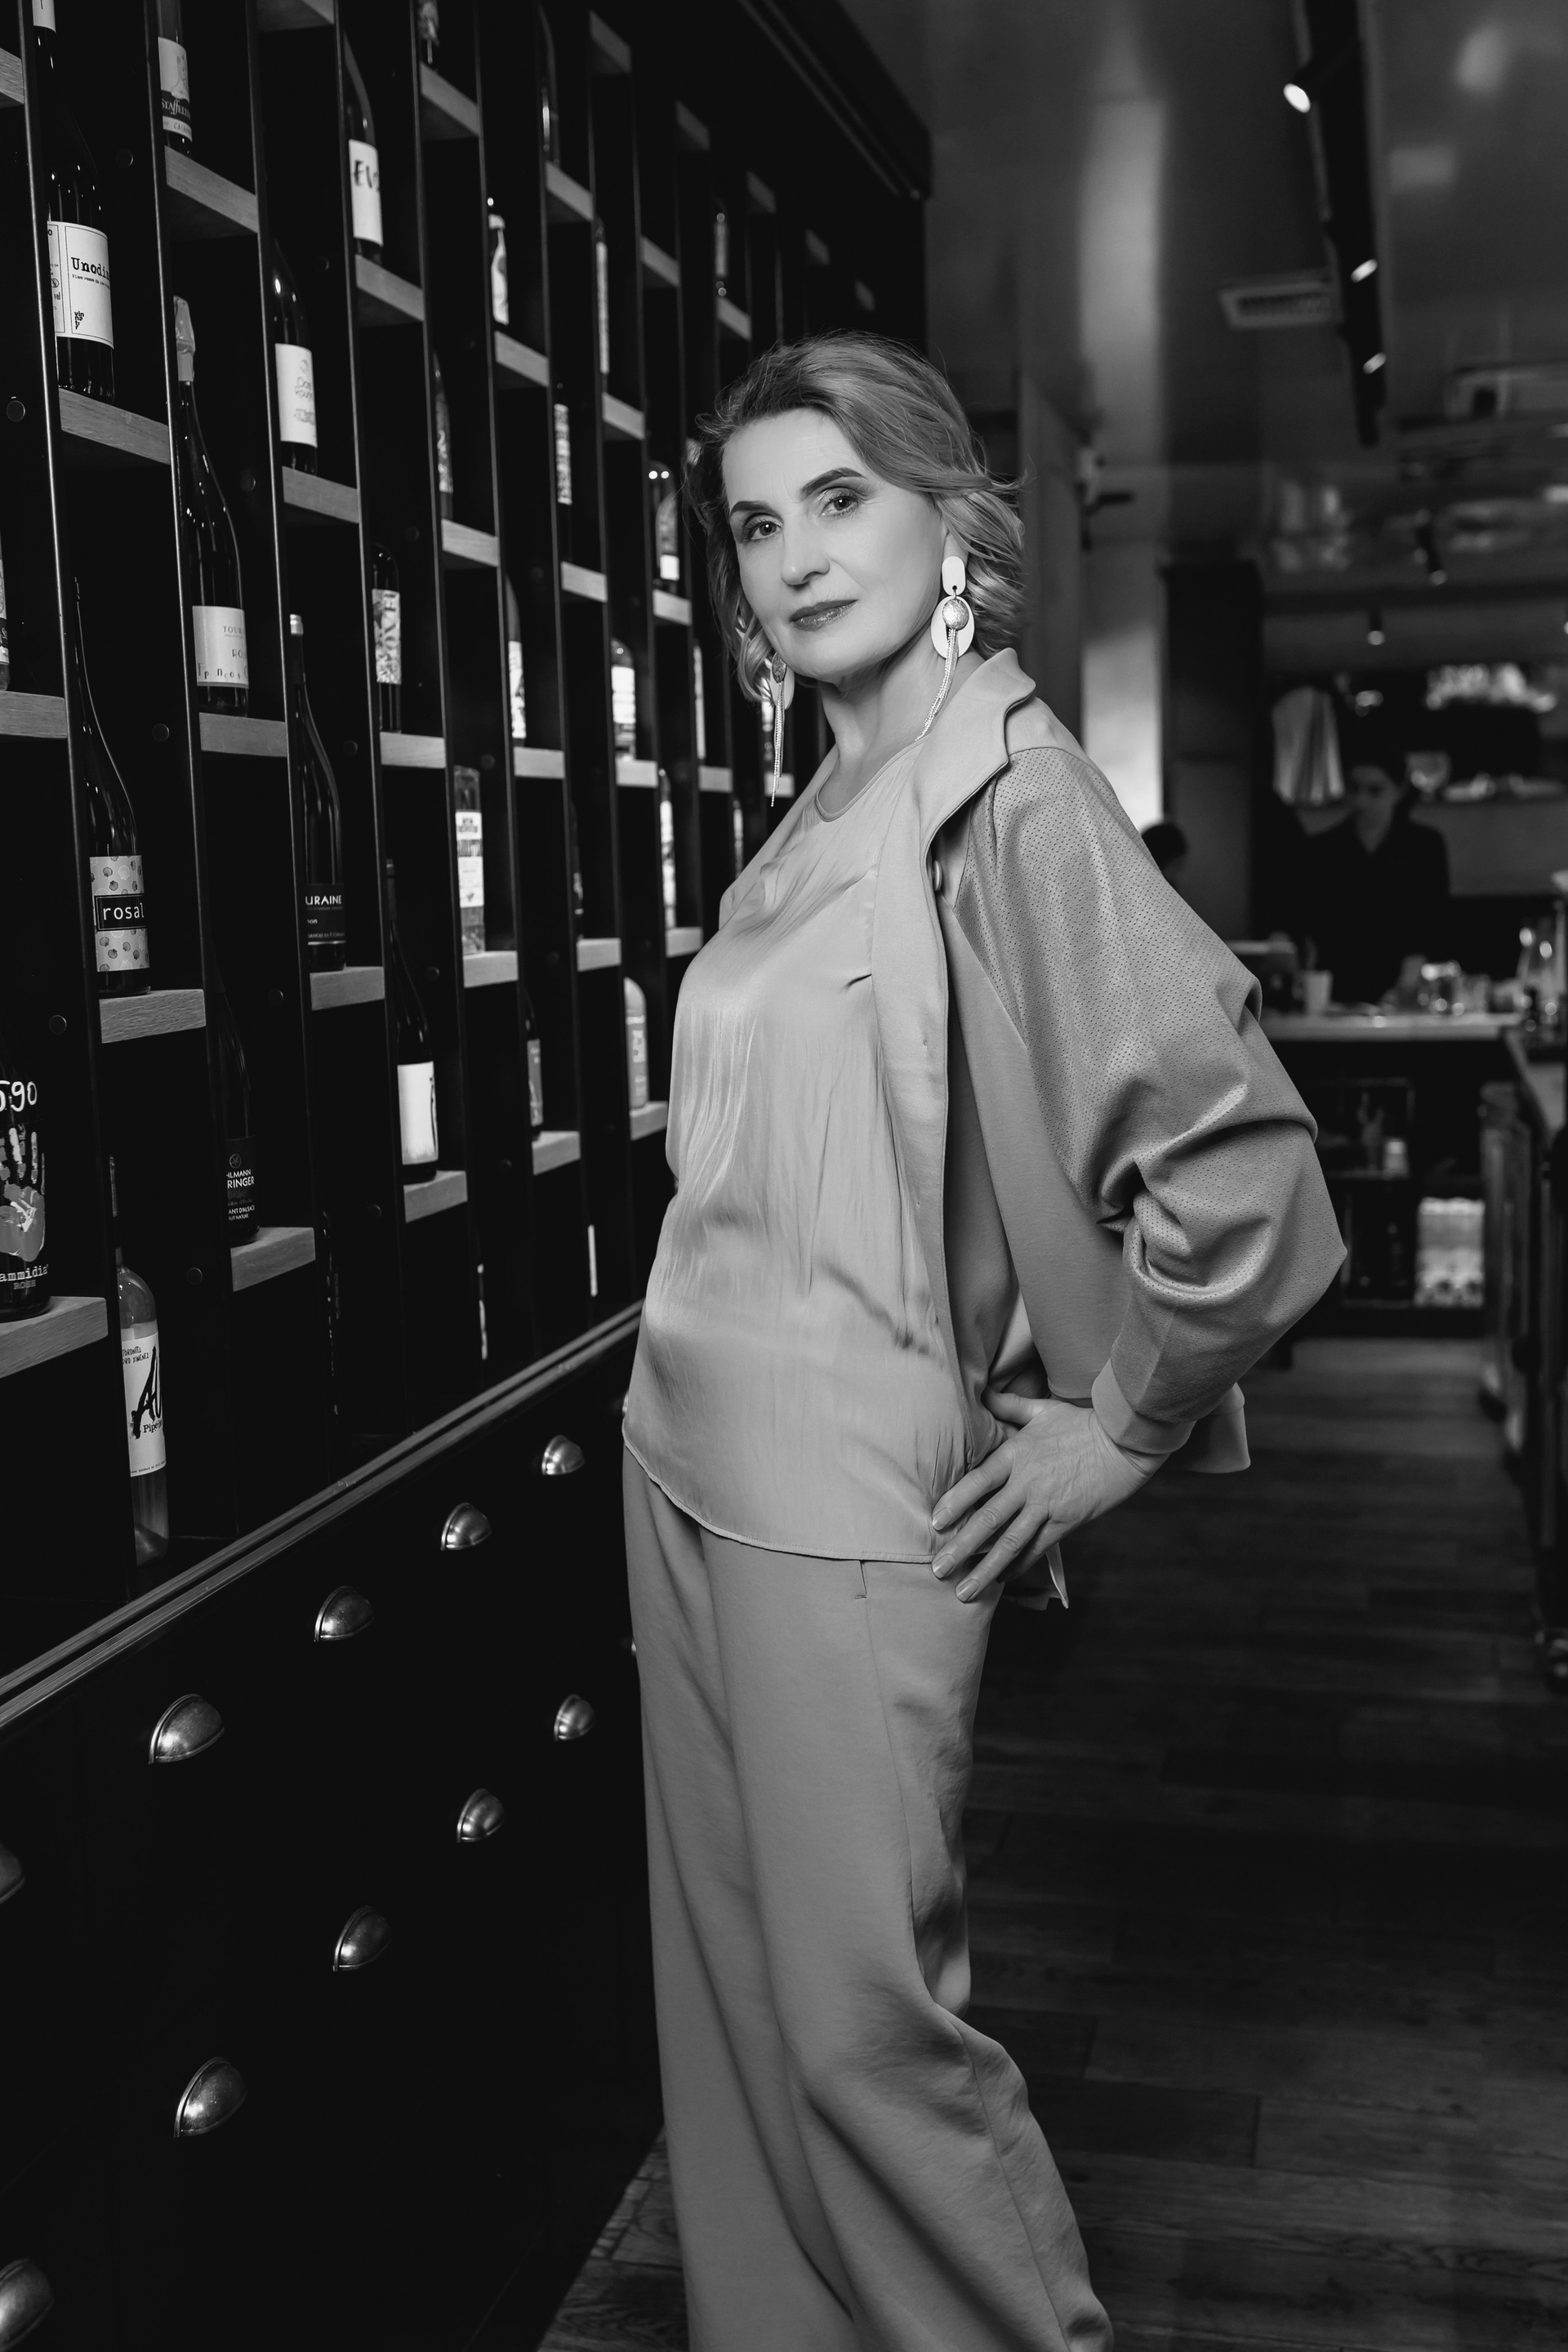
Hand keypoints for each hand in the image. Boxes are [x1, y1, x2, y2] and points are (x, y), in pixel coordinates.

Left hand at [930, 1391, 1156, 1601]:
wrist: (1124, 1443)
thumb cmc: (1082, 1423)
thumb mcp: (1042, 1410)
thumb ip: (1009, 1405)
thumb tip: (982, 1393)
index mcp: (1016, 1455)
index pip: (977, 1482)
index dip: (954, 1503)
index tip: (934, 1522)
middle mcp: (1027, 1484)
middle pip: (987, 1520)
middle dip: (960, 1548)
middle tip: (939, 1569)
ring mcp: (1046, 1506)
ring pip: (1009, 1543)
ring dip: (985, 1569)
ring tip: (965, 1591)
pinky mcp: (1066, 1522)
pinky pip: (1037, 1549)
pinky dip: (1018, 1565)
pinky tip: (1002, 1579)